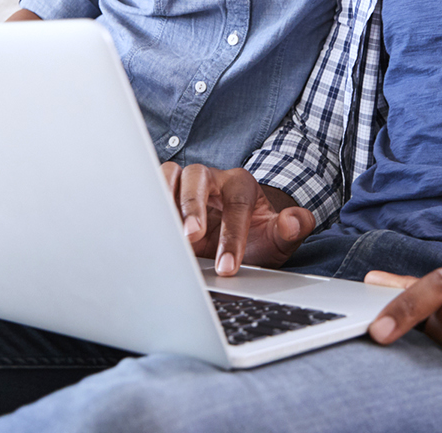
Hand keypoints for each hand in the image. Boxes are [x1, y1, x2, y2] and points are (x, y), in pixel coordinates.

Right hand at [161, 163, 314, 275]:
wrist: (239, 239)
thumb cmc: (257, 238)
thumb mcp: (278, 238)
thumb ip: (293, 228)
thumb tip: (294, 220)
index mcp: (241, 184)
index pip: (237, 204)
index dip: (232, 236)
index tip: (228, 266)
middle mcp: (212, 178)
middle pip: (197, 176)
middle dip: (193, 207)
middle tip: (191, 238)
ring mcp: (185, 184)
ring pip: (170, 175)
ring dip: (164, 199)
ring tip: (164, 229)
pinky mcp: (165, 195)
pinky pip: (151, 187)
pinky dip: (148, 203)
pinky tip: (147, 227)